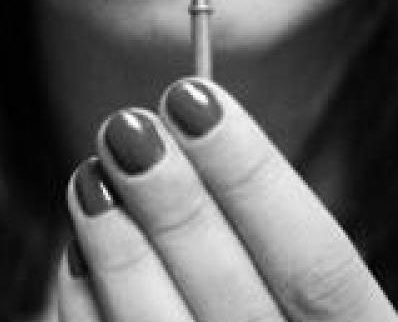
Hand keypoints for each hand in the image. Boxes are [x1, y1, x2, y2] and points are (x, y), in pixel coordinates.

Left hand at [56, 78, 397, 321]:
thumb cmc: (279, 321)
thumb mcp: (306, 303)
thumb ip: (270, 247)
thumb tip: (190, 127)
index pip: (322, 272)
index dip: (256, 181)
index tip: (196, 97)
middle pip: (242, 306)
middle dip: (178, 206)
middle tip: (128, 123)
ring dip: (122, 254)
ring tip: (90, 173)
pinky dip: (86, 310)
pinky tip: (75, 251)